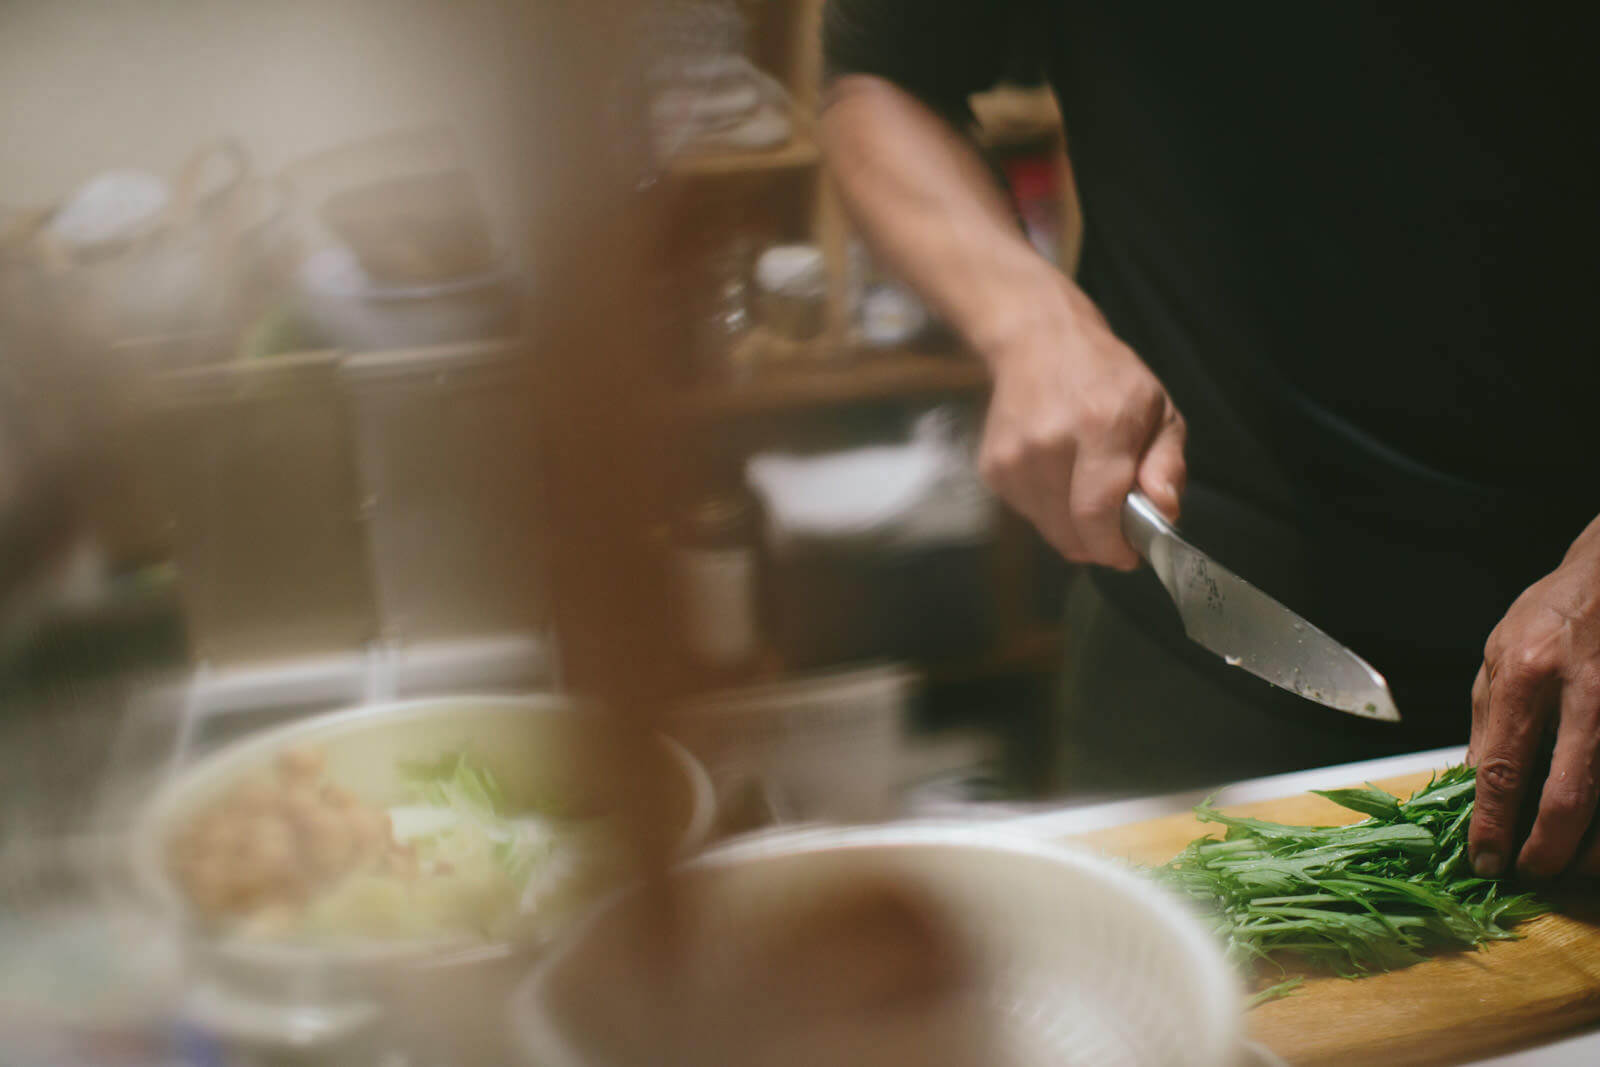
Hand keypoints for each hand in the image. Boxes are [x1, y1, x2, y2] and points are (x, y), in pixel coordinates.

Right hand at [976, 278, 1185, 568]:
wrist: (1036, 341)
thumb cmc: (1106, 376)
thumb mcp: (1159, 408)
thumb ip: (1168, 464)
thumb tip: (1164, 512)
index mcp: (1099, 425)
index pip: (1097, 512)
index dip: (1114, 548)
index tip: (1130, 555)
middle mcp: (1048, 444)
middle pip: (1072, 532)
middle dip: (1100, 543)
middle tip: (1117, 524)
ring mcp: (1013, 458)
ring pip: (1050, 530)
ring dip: (1075, 527)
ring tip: (1087, 488)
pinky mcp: (992, 468)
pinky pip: (1030, 515)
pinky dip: (1051, 510)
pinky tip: (1059, 476)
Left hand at [1469, 515, 1599, 878]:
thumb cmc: (1552, 613)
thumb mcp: (1498, 653)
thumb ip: (1489, 720)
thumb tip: (1476, 785)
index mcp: (1526, 675)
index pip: (1504, 769)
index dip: (1493, 825)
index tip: (1485, 859)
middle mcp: (1582, 693)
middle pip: (1570, 796)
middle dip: (1550, 849)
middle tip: (1534, 873)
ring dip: (1597, 848)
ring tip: (1576, 866)